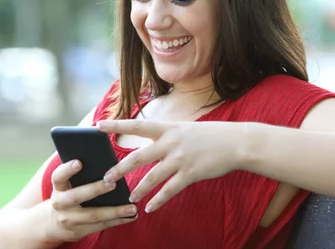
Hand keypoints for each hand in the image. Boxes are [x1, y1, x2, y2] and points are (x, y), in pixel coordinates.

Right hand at [47, 159, 137, 241]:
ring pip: (93, 215)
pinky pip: (100, 226)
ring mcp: (68, 219)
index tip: (79, 162)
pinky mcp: (79, 231)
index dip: (67, 169)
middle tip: (113, 183)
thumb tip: (103, 161)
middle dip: (96, 189)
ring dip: (115, 211)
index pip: (58, 176)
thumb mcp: (66, 186)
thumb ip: (78, 176)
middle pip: (77, 196)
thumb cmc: (67, 196)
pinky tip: (130, 217)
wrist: (55, 224)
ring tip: (132, 207)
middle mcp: (60, 203)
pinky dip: (117, 221)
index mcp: (58, 187)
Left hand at [97, 119, 244, 212]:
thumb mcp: (184, 128)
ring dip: (138, 189)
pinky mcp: (191, 173)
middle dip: (119, 169)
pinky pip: (169, 190)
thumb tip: (148, 147)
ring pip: (152, 177)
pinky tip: (149, 208)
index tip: (97, 125)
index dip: (116, 125)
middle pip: (138, 157)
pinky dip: (158, 201)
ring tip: (128, 198)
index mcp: (167, 128)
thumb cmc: (208, 135)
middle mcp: (170, 142)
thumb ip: (166, 137)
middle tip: (105, 179)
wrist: (236, 142)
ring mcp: (180, 158)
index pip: (136, 125)